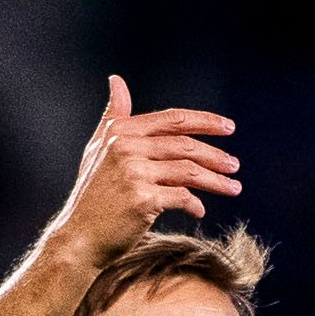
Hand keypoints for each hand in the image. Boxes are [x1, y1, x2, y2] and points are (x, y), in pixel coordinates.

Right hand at [46, 76, 239, 270]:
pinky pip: (182, 197)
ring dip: (216, 181)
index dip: (204, 121)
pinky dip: (194, 204)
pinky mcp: (142, 199)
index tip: (229, 127)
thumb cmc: (93, 195)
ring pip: (188, 170)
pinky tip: (199, 211)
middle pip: (184, 145)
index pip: (172, 119)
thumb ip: (114, 116)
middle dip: (215, 155)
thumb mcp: (99, 148)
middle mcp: (126, 147)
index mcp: (120, 132)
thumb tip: (116, 80)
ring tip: (234, 187)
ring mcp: (134, 173)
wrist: (80, 236)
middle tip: (235, 165)